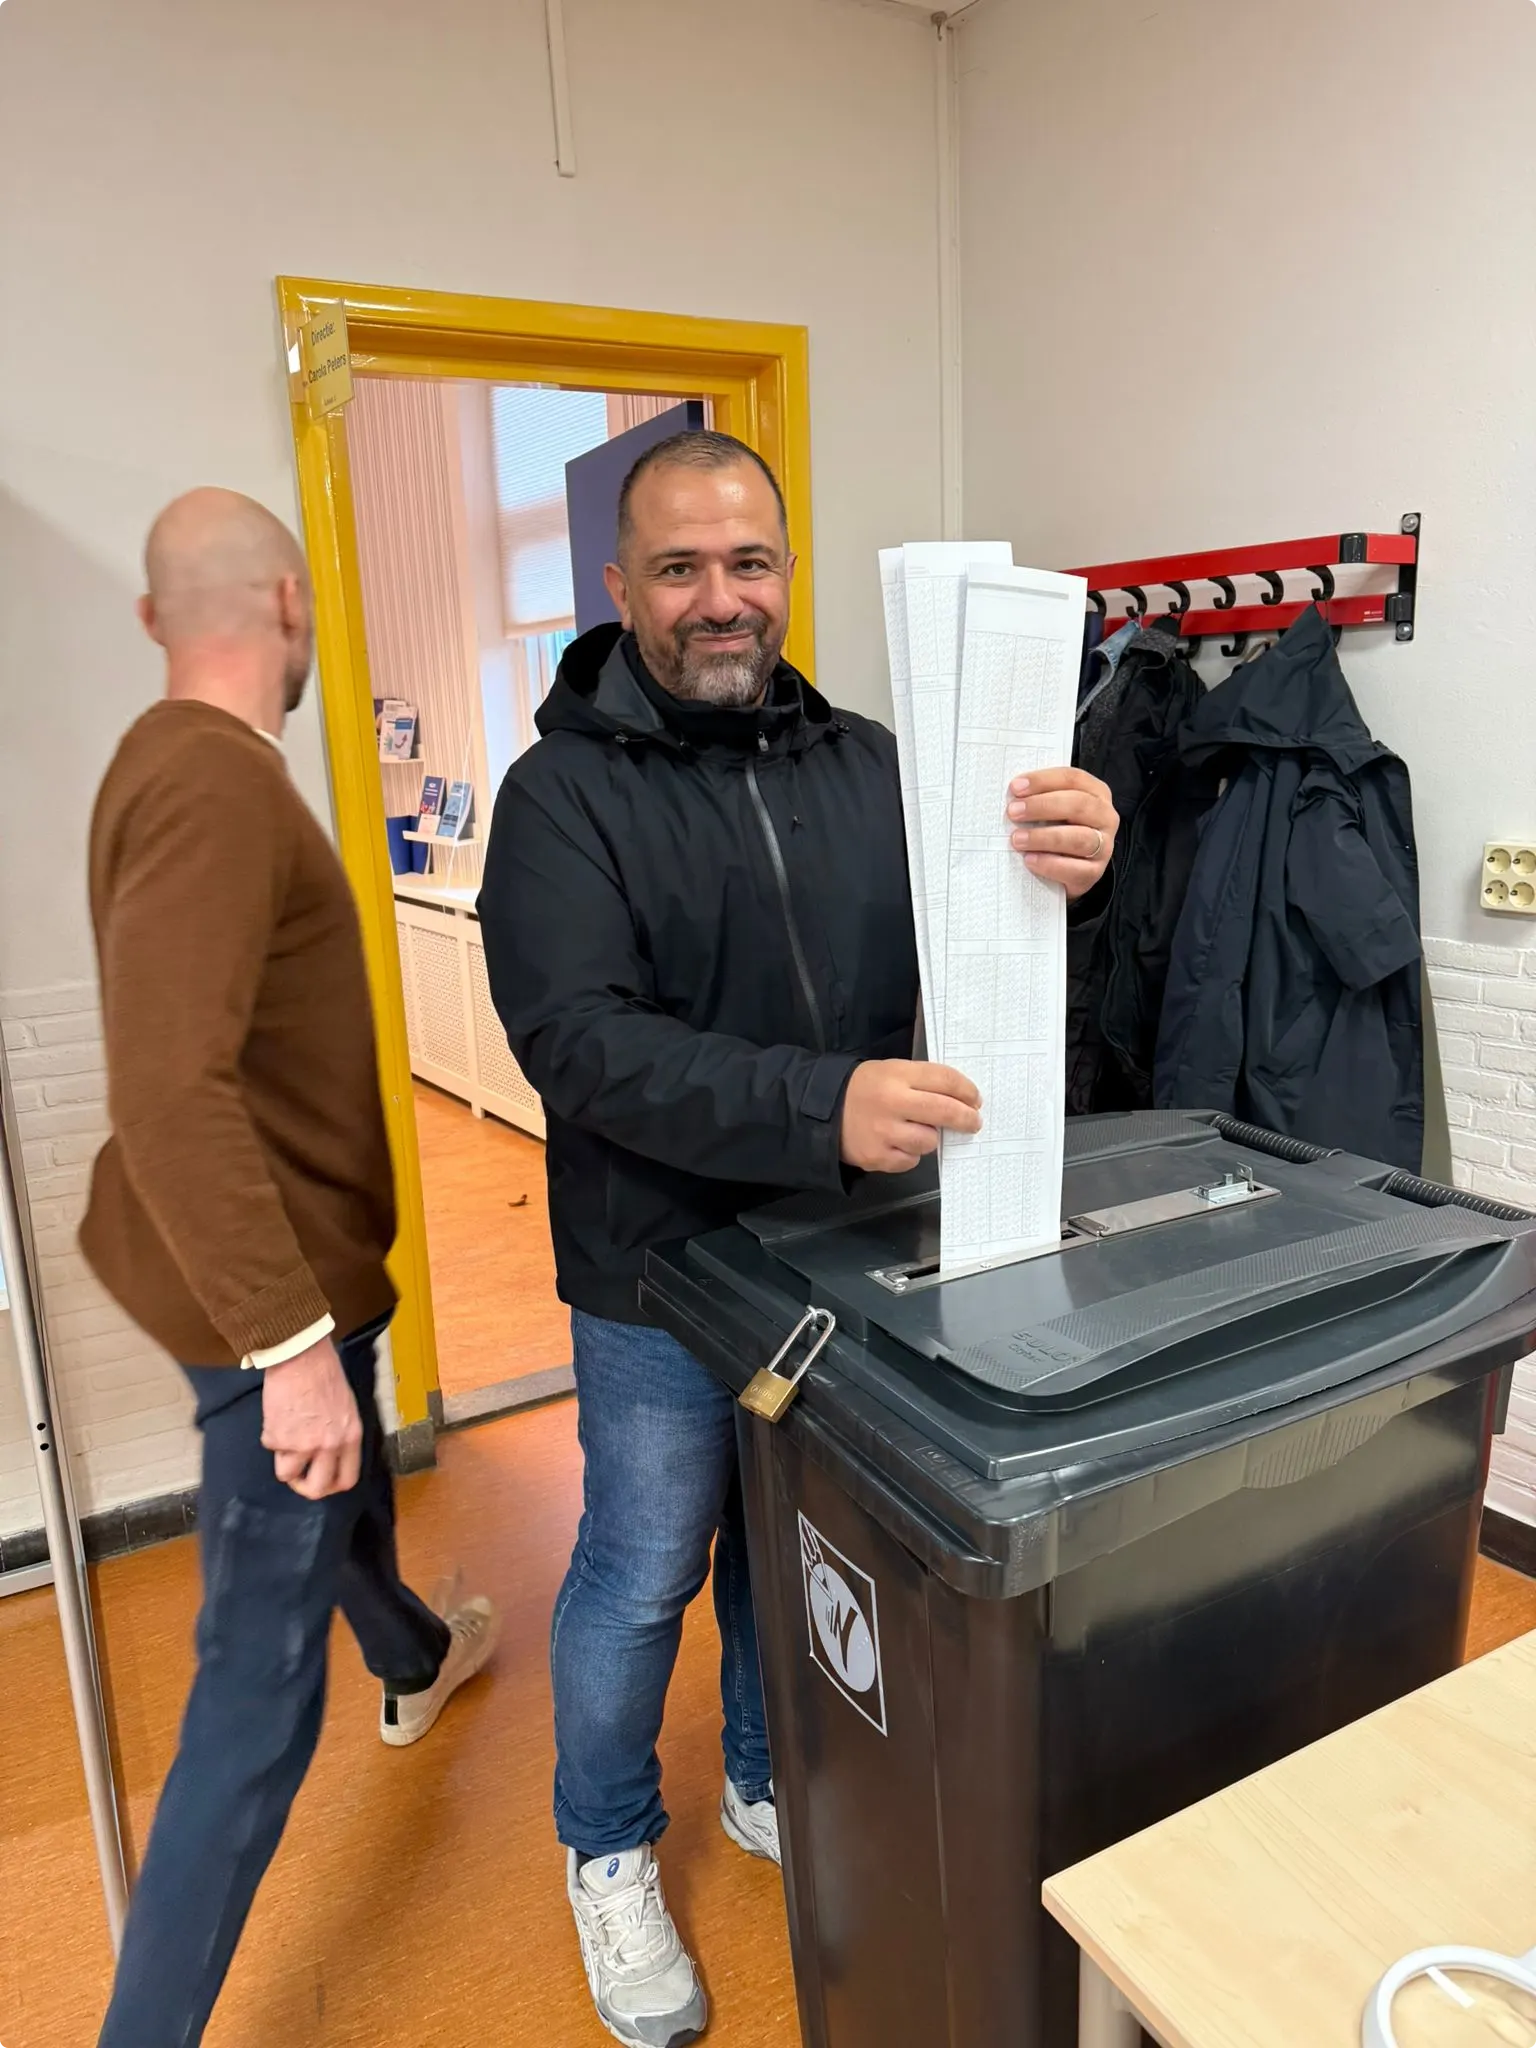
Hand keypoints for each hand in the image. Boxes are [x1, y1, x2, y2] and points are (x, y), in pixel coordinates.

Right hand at [260, 1336, 362, 1499]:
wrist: (300, 1356)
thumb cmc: (324, 1373)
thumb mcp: (346, 1406)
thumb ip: (340, 1434)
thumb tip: (330, 1454)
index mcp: (350, 1437)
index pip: (347, 1479)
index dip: (332, 1486)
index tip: (322, 1481)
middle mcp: (329, 1446)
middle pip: (317, 1488)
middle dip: (304, 1487)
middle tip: (297, 1476)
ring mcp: (302, 1444)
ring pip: (287, 1473)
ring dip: (283, 1459)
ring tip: (285, 1436)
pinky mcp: (278, 1438)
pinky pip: (271, 1447)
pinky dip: (271, 1435)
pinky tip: (278, 1414)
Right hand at [840, 1059, 981, 1173]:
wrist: (823, 1113)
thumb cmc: (864, 1089)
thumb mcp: (890, 1071)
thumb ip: (922, 1082)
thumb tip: (960, 1100)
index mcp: (897, 1075)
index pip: (944, 1079)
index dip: (966, 1090)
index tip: (975, 1099)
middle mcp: (892, 1103)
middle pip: (945, 1111)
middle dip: (966, 1118)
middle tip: (973, 1122)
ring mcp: (884, 1133)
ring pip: (929, 1140)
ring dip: (929, 1137)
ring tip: (916, 1130)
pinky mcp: (878, 1157)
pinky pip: (911, 1160)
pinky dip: (909, 1153)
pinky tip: (897, 1143)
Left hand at [1007, 766, 1117, 898]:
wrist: (1066, 870)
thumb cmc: (1056, 830)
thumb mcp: (1052, 810)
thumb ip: (1039, 797)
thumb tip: (1013, 794)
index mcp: (1096, 793)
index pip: (1073, 779)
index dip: (1043, 781)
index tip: (1016, 788)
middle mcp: (1105, 817)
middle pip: (1078, 805)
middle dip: (1042, 806)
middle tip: (1013, 812)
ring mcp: (1103, 846)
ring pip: (1078, 838)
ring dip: (1043, 837)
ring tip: (1017, 839)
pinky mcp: (1094, 872)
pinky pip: (1075, 869)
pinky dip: (1050, 864)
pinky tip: (1030, 860)